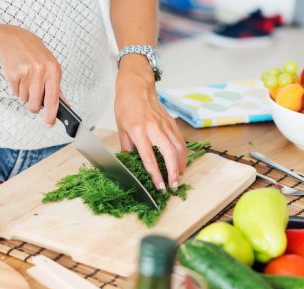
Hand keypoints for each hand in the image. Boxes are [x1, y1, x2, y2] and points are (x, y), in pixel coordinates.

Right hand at [0, 25, 61, 125]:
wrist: (15, 39)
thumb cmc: (35, 54)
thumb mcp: (51, 66)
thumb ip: (56, 86)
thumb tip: (63, 104)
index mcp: (53, 70)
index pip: (53, 99)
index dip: (51, 114)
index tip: (50, 123)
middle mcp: (40, 71)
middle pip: (36, 104)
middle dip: (34, 107)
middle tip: (34, 100)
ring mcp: (26, 72)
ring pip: (25, 99)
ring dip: (25, 95)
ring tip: (27, 81)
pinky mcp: (13, 74)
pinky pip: (15, 93)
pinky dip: (17, 89)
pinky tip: (20, 77)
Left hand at [114, 56, 185, 189]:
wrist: (136, 86)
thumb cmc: (126, 106)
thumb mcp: (121, 129)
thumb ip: (127, 148)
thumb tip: (130, 164)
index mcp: (139, 131)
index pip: (149, 158)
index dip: (156, 175)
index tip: (160, 187)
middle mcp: (154, 128)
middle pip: (169, 154)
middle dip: (172, 173)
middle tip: (173, 186)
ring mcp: (165, 125)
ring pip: (178, 148)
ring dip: (180, 165)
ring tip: (178, 178)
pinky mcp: (171, 122)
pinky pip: (180, 140)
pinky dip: (183, 154)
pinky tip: (181, 163)